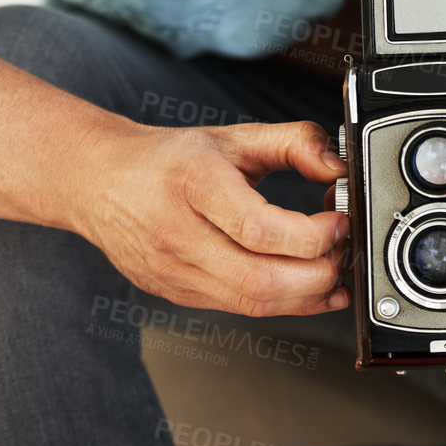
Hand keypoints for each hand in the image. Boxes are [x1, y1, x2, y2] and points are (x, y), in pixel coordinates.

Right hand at [74, 118, 349, 317]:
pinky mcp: (176, 295)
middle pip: (259, 280)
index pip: (258, 229)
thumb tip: (337, 167)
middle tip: (344, 251)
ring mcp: (173, 273)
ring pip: (251, 305)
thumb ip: (295, 142)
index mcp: (194, 184)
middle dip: (318, 275)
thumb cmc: (169, 159)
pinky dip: (283, 305)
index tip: (338, 221)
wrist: (101, 182)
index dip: (310, 235)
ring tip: (334, 271)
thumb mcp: (235, 135)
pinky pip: (238, 310)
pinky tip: (310, 290)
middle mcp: (179, 235)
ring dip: (306, 296)